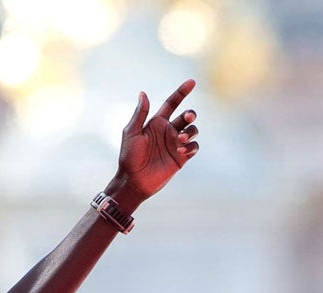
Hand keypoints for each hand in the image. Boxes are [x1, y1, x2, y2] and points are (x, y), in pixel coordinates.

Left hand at [114, 79, 198, 205]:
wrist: (133, 181)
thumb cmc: (128, 157)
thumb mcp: (131, 133)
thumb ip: (140, 114)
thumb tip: (143, 93)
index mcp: (156, 122)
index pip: (172, 103)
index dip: (182, 92)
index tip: (192, 82)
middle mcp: (168, 131)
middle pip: (186, 116)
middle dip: (190, 114)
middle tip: (187, 117)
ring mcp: (175, 144)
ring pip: (193, 130)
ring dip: (190, 131)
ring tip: (180, 140)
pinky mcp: (181, 157)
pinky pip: (194, 147)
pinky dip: (192, 146)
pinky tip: (182, 150)